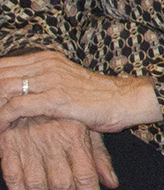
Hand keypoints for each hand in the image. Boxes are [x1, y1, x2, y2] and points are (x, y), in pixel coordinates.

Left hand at [0, 51, 160, 132]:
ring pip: (3, 89)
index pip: (4, 65)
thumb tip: (19, 96)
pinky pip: (16, 107)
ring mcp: (50, 80)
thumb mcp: (66, 83)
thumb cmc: (98, 98)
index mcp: (46, 59)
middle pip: (0, 75)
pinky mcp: (55, 98)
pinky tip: (0, 130)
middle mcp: (46, 65)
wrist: (126, 100)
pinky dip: (2, 119)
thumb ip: (42, 83)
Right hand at [0, 117, 116, 189]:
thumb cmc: (64, 114)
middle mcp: (52, 141)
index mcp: (75, 135)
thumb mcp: (87, 128)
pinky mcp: (7, 146)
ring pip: (37, 185)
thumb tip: (112, 183)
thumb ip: (99, 156)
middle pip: (62, 185)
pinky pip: (12, 176)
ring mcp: (28, 144)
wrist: (29, 91)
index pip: (86, 176)